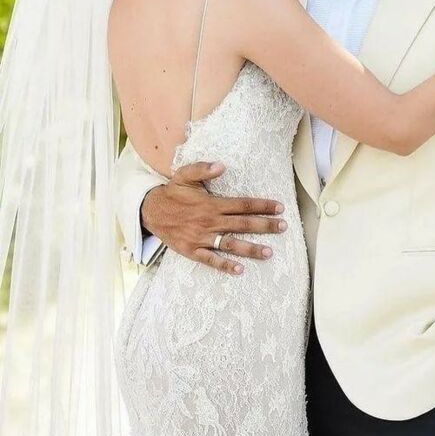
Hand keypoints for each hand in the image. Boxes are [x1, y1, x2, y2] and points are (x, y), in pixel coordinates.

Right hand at [141, 161, 286, 274]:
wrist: (150, 211)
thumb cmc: (173, 192)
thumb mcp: (185, 175)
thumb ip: (203, 169)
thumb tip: (222, 165)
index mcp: (211, 204)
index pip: (243, 205)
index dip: (262, 205)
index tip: (280, 207)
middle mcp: (209, 221)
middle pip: (242, 224)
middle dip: (265, 226)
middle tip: (283, 227)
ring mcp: (201, 237)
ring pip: (230, 244)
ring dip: (251, 249)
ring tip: (269, 253)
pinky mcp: (192, 250)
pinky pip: (210, 260)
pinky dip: (225, 265)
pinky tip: (240, 270)